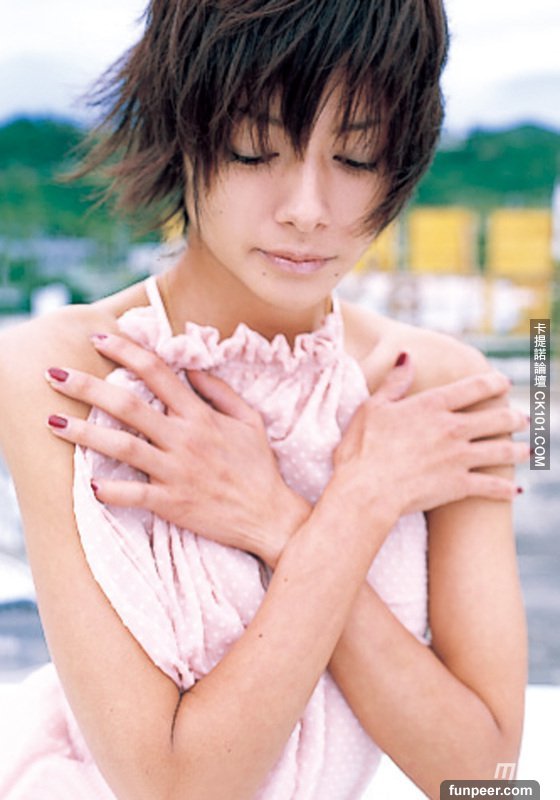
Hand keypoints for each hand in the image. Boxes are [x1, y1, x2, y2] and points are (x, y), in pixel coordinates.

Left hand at [45, 334, 308, 567]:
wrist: (269, 515)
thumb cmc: (259, 466)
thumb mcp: (249, 420)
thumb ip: (220, 391)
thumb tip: (191, 368)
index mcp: (200, 415)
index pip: (157, 372)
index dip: (126, 351)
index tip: (99, 339)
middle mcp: (184, 438)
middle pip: (128, 405)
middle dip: (87, 387)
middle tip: (54, 374)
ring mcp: (176, 470)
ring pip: (122, 446)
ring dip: (83, 434)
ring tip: (52, 423)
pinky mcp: (173, 502)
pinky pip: (135, 495)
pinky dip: (112, 491)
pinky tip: (91, 485)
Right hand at [332, 355, 528, 522]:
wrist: (366, 489)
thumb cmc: (362, 447)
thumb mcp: (373, 407)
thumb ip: (394, 382)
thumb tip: (407, 357)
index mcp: (432, 405)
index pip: (473, 388)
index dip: (494, 383)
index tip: (505, 382)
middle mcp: (452, 428)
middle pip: (495, 418)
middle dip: (514, 417)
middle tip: (524, 419)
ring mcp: (459, 457)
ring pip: (501, 451)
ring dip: (518, 450)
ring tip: (528, 450)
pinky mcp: (459, 485)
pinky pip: (491, 486)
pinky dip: (506, 489)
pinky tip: (516, 490)